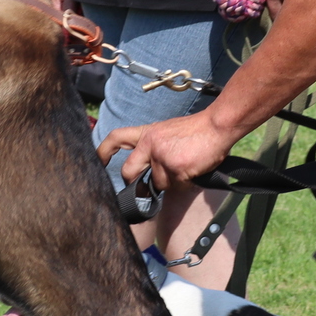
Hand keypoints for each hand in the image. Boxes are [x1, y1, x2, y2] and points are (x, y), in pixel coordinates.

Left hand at [99, 111, 237, 187]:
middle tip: (144, 189)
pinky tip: (194, 170)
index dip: (103, 151)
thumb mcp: (168, 132)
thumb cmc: (197, 130)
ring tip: (186, 167)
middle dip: (134, 185)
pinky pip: (177, 186)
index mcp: (147, 133)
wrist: (217, 126)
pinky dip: (185, 183)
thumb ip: (155, 148)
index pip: (116, 138)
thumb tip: (150, 172)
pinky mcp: (175, 169)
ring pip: (159, 184)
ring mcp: (162, 158)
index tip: (98, 162)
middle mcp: (150, 145)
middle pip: (128, 172)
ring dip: (171, 182)